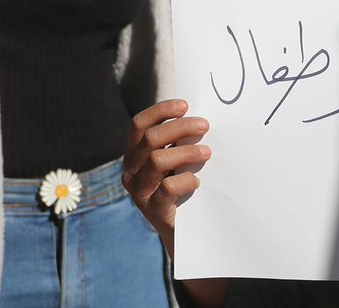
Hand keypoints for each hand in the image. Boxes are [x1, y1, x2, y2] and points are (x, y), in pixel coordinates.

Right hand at [122, 99, 210, 259]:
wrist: (184, 234)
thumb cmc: (184, 188)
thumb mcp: (177, 161)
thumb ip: (180, 142)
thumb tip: (200, 118)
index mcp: (135, 155)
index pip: (139, 125)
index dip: (160, 111)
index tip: (185, 105)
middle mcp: (131, 171)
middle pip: (151, 138)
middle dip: (181, 127)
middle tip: (205, 126)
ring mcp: (139, 192)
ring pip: (157, 160)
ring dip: (187, 152)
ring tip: (207, 153)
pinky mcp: (153, 210)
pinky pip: (168, 188)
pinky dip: (187, 180)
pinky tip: (198, 182)